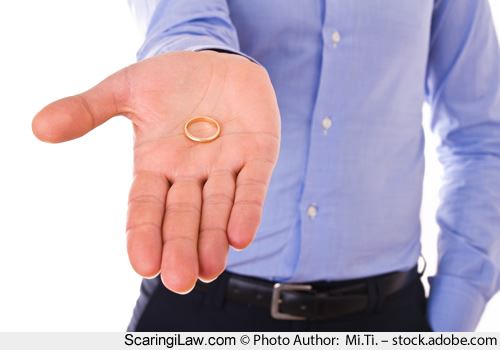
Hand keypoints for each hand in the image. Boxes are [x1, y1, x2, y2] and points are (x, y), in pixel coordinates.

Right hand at [32, 51, 279, 292]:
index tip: (142, 264)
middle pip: (184, 217)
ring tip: (208, 269)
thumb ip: (88, 109)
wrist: (215, 60)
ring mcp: (226, 166)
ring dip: (214, 239)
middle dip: (181, 247)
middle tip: (180, 281)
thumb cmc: (169, 79)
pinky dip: (247, 210)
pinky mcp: (259, 154)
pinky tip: (240, 236)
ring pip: (219, 209)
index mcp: (157, 166)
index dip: (144, 234)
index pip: (147, 207)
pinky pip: (253, 186)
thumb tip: (38, 127)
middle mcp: (191, 175)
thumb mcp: (126, 89)